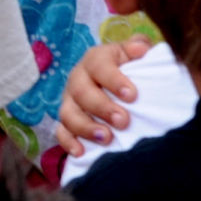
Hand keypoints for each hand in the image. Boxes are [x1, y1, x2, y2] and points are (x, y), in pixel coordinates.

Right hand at [58, 37, 152, 152]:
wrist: (118, 82)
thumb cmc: (130, 68)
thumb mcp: (136, 54)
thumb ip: (139, 47)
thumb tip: (140, 49)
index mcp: (95, 59)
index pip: (99, 66)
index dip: (114, 80)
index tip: (132, 95)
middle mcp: (78, 78)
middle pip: (82, 92)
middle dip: (102, 108)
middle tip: (123, 121)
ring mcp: (69, 100)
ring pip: (68, 113)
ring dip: (86, 127)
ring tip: (106, 138)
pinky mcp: (66, 120)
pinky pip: (61, 131)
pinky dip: (68, 142)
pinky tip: (81, 152)